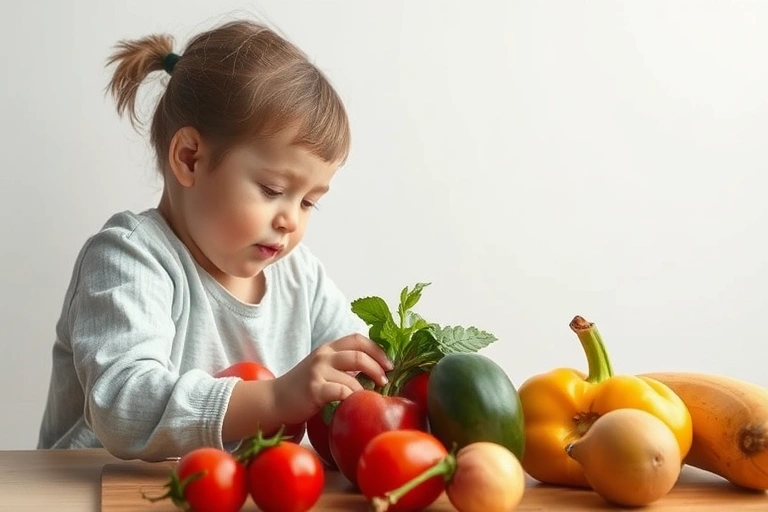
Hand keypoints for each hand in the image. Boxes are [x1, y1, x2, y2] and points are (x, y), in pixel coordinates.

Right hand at [274, 334, 393, 422]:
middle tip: (385, 381)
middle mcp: (323, 356)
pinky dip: (352, 399)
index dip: (377, 350)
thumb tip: (375, 368)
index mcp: (328, 348)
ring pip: (352, 377)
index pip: (358, 339)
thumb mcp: (323, 368)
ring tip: (370, 398)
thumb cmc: (303, 388)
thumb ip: (343, 364)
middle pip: (359, 355)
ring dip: (366, 389)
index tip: (389, 364)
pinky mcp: (314, 389)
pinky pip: (342, 392)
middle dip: (378, 368)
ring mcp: (317, 372)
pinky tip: (353, 405)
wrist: (274, 400)